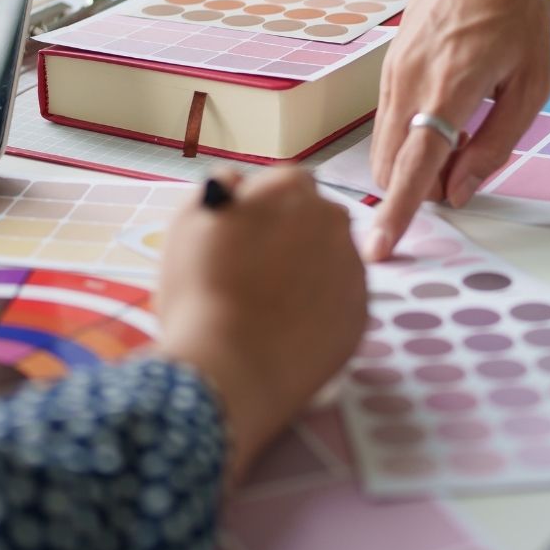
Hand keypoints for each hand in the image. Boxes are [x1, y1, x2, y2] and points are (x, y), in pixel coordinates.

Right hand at [153, 168, 366, 478]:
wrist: (230, 369)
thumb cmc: (200, 291)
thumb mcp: (188, 224)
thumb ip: (218, 188)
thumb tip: (237, 182)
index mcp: (291, 191)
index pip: (288, 180)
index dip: (265, 205)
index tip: (246, 232)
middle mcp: (332, 221)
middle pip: (317, 217)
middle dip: (295, 233)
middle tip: (258, 270)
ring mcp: (352, 268)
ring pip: (334, 258)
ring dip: (312, 269)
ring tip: (274, 304)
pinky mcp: (361, 313)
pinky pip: (342, 299)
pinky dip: (323, 308)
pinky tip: (291, 329)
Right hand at [367, 0, 549, 258]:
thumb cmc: (518, 7)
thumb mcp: (530, 82)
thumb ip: (495, 143)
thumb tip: (461, 188)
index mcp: (450, 89)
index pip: (414, 168)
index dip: (398, 215)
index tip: (379, 250)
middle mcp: (410, 81)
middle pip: (393, 165)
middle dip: (418, 188)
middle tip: (465, 172)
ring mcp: (393, 69)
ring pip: (386, 143)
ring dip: (414, 161)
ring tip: (465, 132)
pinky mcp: (390, 60)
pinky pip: (389, 116)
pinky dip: (410, 134)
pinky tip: (448, 112)